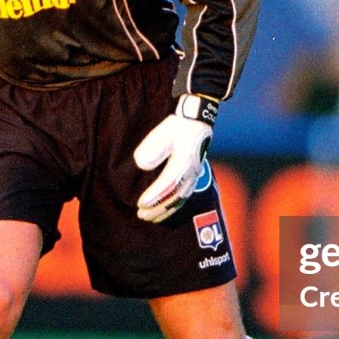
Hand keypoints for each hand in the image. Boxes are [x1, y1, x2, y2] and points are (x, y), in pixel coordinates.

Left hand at [132, 95, 215, 222]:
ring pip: (180, 198)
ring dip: (165, 210)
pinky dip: (174, 206)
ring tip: (151, 217)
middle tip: (141, 215)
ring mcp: (194, 175)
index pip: (168, 184)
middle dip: (158, 208)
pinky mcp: (194, 175)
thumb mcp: (163, 133)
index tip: (140, 203)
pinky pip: (185, 195)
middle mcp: (191, 172)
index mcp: (183, 162)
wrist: (198, 121)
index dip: (154, 196)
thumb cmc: (179, 126)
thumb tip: (142, 164)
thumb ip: (153, 148)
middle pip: (174, 196)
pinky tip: (167, 209)